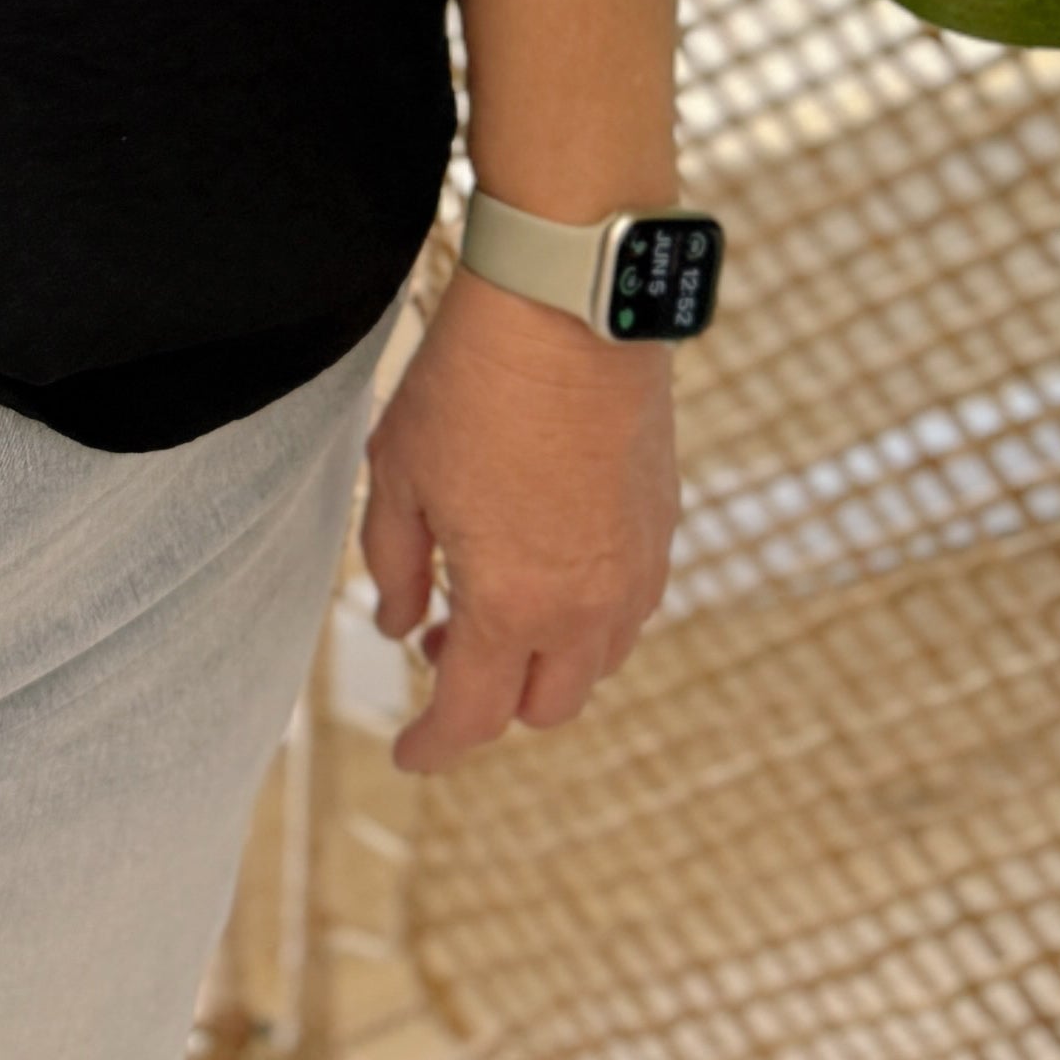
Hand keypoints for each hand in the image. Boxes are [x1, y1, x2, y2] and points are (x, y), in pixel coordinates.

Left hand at [359, 268, 678, 776]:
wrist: (570, 306)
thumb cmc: (473, 384)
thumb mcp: (399, 474)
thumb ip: (396, 566)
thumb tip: (401, 625)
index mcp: (513, 604)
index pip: (473, 717)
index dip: (432, 746)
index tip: (407, 753)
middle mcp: (588, 604)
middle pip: (545, 706)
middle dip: (490, 701)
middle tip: (441, 651)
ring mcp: (637, 568)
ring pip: (596, 663)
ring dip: (544, 660)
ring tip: (489, 605)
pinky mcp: (663, 526)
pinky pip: (629, 609)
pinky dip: (586, 616)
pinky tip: (546, 565)